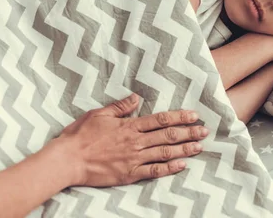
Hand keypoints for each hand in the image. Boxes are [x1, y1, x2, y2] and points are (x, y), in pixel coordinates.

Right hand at [55, 94, 207, 186]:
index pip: (160, 119)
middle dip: (188, 133)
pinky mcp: (129, 175)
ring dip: (184, 149)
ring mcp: (133, 159)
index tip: (194, 115)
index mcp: (129, 126)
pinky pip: (153, 172)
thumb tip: (136, 97)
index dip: (179, 117)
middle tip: (204, 131)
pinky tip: (182, 166)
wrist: (68, 160)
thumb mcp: (99, 114)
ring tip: (199, 147)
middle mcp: (135, 142)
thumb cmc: (80, 135)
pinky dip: (169, 169)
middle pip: (167, 136)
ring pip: (164, 153)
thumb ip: (120, 107)